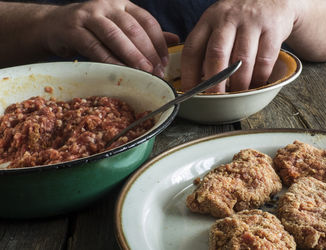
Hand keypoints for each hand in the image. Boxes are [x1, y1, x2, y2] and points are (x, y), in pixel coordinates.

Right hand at [41, 0, 178, 76]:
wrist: (54, 26)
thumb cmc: (93, 30)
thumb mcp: (121, 28)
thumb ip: (146, 33)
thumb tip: (175, 39)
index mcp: (123, 4)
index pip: (147, 21)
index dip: (159, 43)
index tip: (165, 62)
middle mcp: (107, 5)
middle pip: (133, 29)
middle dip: (148, 52)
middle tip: (157, 71)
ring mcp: (89, 15)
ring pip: (116, 36)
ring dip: (132, 56)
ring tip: (145, 72)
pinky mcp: (73, 29)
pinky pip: (95, 47)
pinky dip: (110, 61)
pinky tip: (122, 72)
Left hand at [180, 0, 296, 91]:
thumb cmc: (240, 18)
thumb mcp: (218, 24)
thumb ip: (207, 47)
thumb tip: (198, 82)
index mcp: (209, 20)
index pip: (192, 48)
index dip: (189, 73)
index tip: (190, 91)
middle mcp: (227, 19)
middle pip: (216, 54)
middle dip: (214, 82)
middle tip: (215, 99)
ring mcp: (251, 23)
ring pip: (242, 59)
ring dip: (239, 83)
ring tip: (237, 95)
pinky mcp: (272, 28)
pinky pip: (265, 59)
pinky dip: (260, 77)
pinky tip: (256, 84)